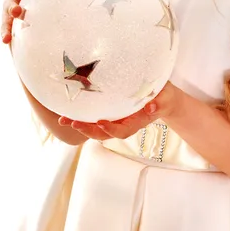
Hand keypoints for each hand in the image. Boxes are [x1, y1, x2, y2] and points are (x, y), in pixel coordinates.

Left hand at [58, 81, 179, 140]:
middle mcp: (124, 123)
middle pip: (104, 133)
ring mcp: (117, 119)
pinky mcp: (111, 112)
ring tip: (64, 120)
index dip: (111, 129)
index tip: (100, 123)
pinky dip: (82, 117)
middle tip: (73, 123)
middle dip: (88, 130)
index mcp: (137, 121)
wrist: (164, 98)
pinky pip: (95, 117)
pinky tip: (69, 111)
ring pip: (97, 128)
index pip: (122, 130)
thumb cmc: (164, 97)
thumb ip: (159, 103)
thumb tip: (151, 108)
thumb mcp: (165, 98)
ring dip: (80, 125)